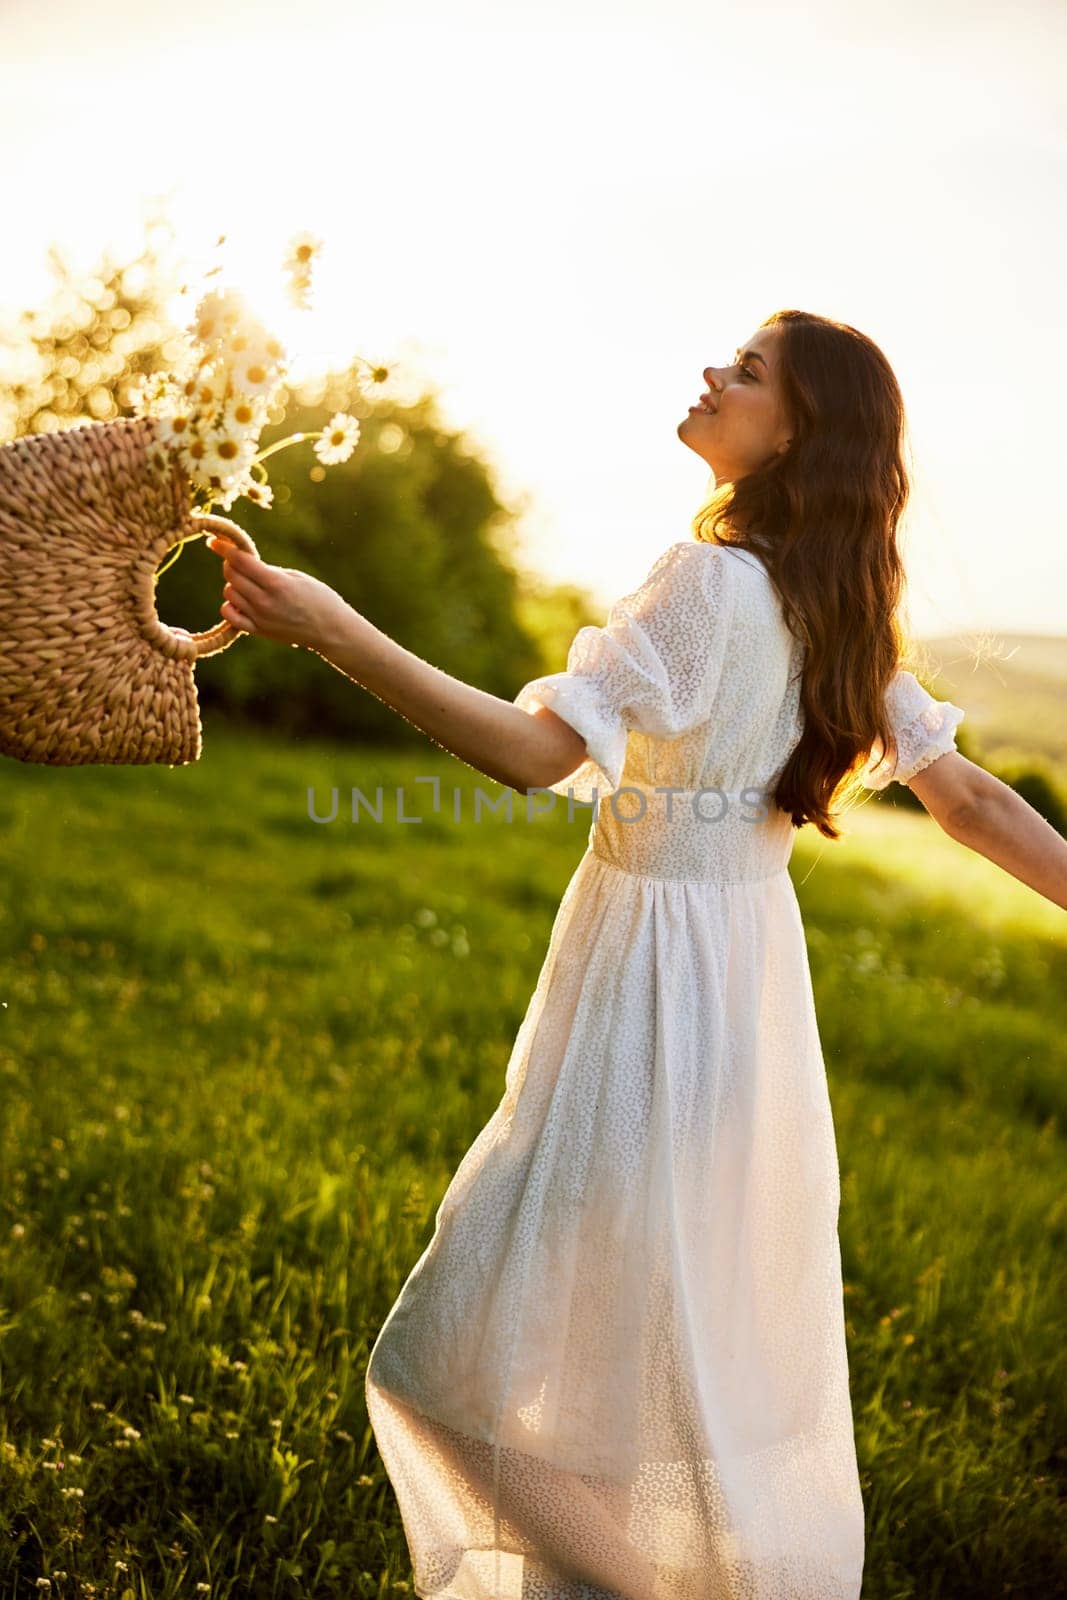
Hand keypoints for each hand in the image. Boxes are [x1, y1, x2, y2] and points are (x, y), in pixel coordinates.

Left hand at [206, 535, 353, 651]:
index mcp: (276, 583)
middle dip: (231, 564)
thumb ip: (268, 571)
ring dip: (234, 584)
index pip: (240, 561)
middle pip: (231, 575)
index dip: (225, 548)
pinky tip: (242, 601)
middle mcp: (264, 601)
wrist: (331, 630)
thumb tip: (243, 563)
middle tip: (239, 562)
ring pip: (229, 593)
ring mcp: (259, 618)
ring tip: (249, 584)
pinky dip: (231, 605)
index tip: (215, 541)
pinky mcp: (258, 631)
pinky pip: (230, 615)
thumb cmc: (319, 598)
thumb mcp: (296, 577)